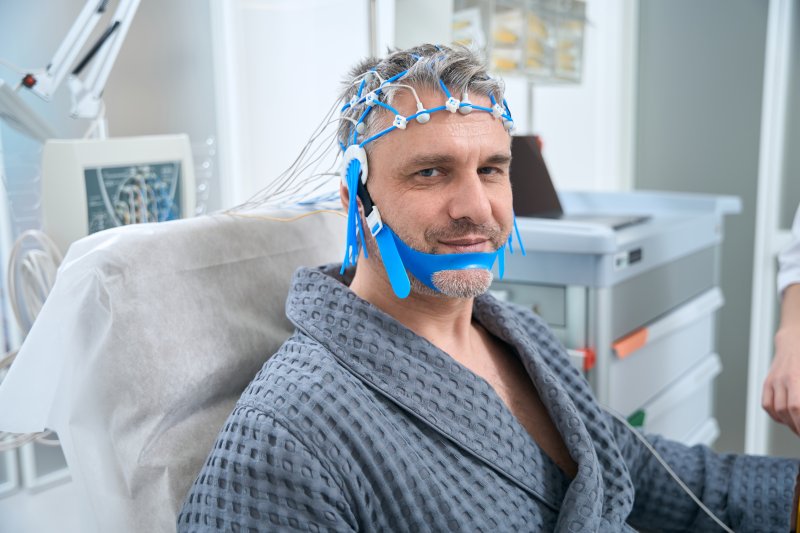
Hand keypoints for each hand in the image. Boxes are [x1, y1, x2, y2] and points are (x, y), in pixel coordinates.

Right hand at [762, 285, 799, 435]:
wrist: (795, 337)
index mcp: (796, 376)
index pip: (797, 407)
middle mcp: (783, 379)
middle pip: (787, 411)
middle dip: (798, 426)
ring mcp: (773, 380)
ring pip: (777, 410)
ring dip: (789, 423)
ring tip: (798, 427)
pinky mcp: (768, 381)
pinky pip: (766, 404)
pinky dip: (775, 415)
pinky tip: (785, 418)